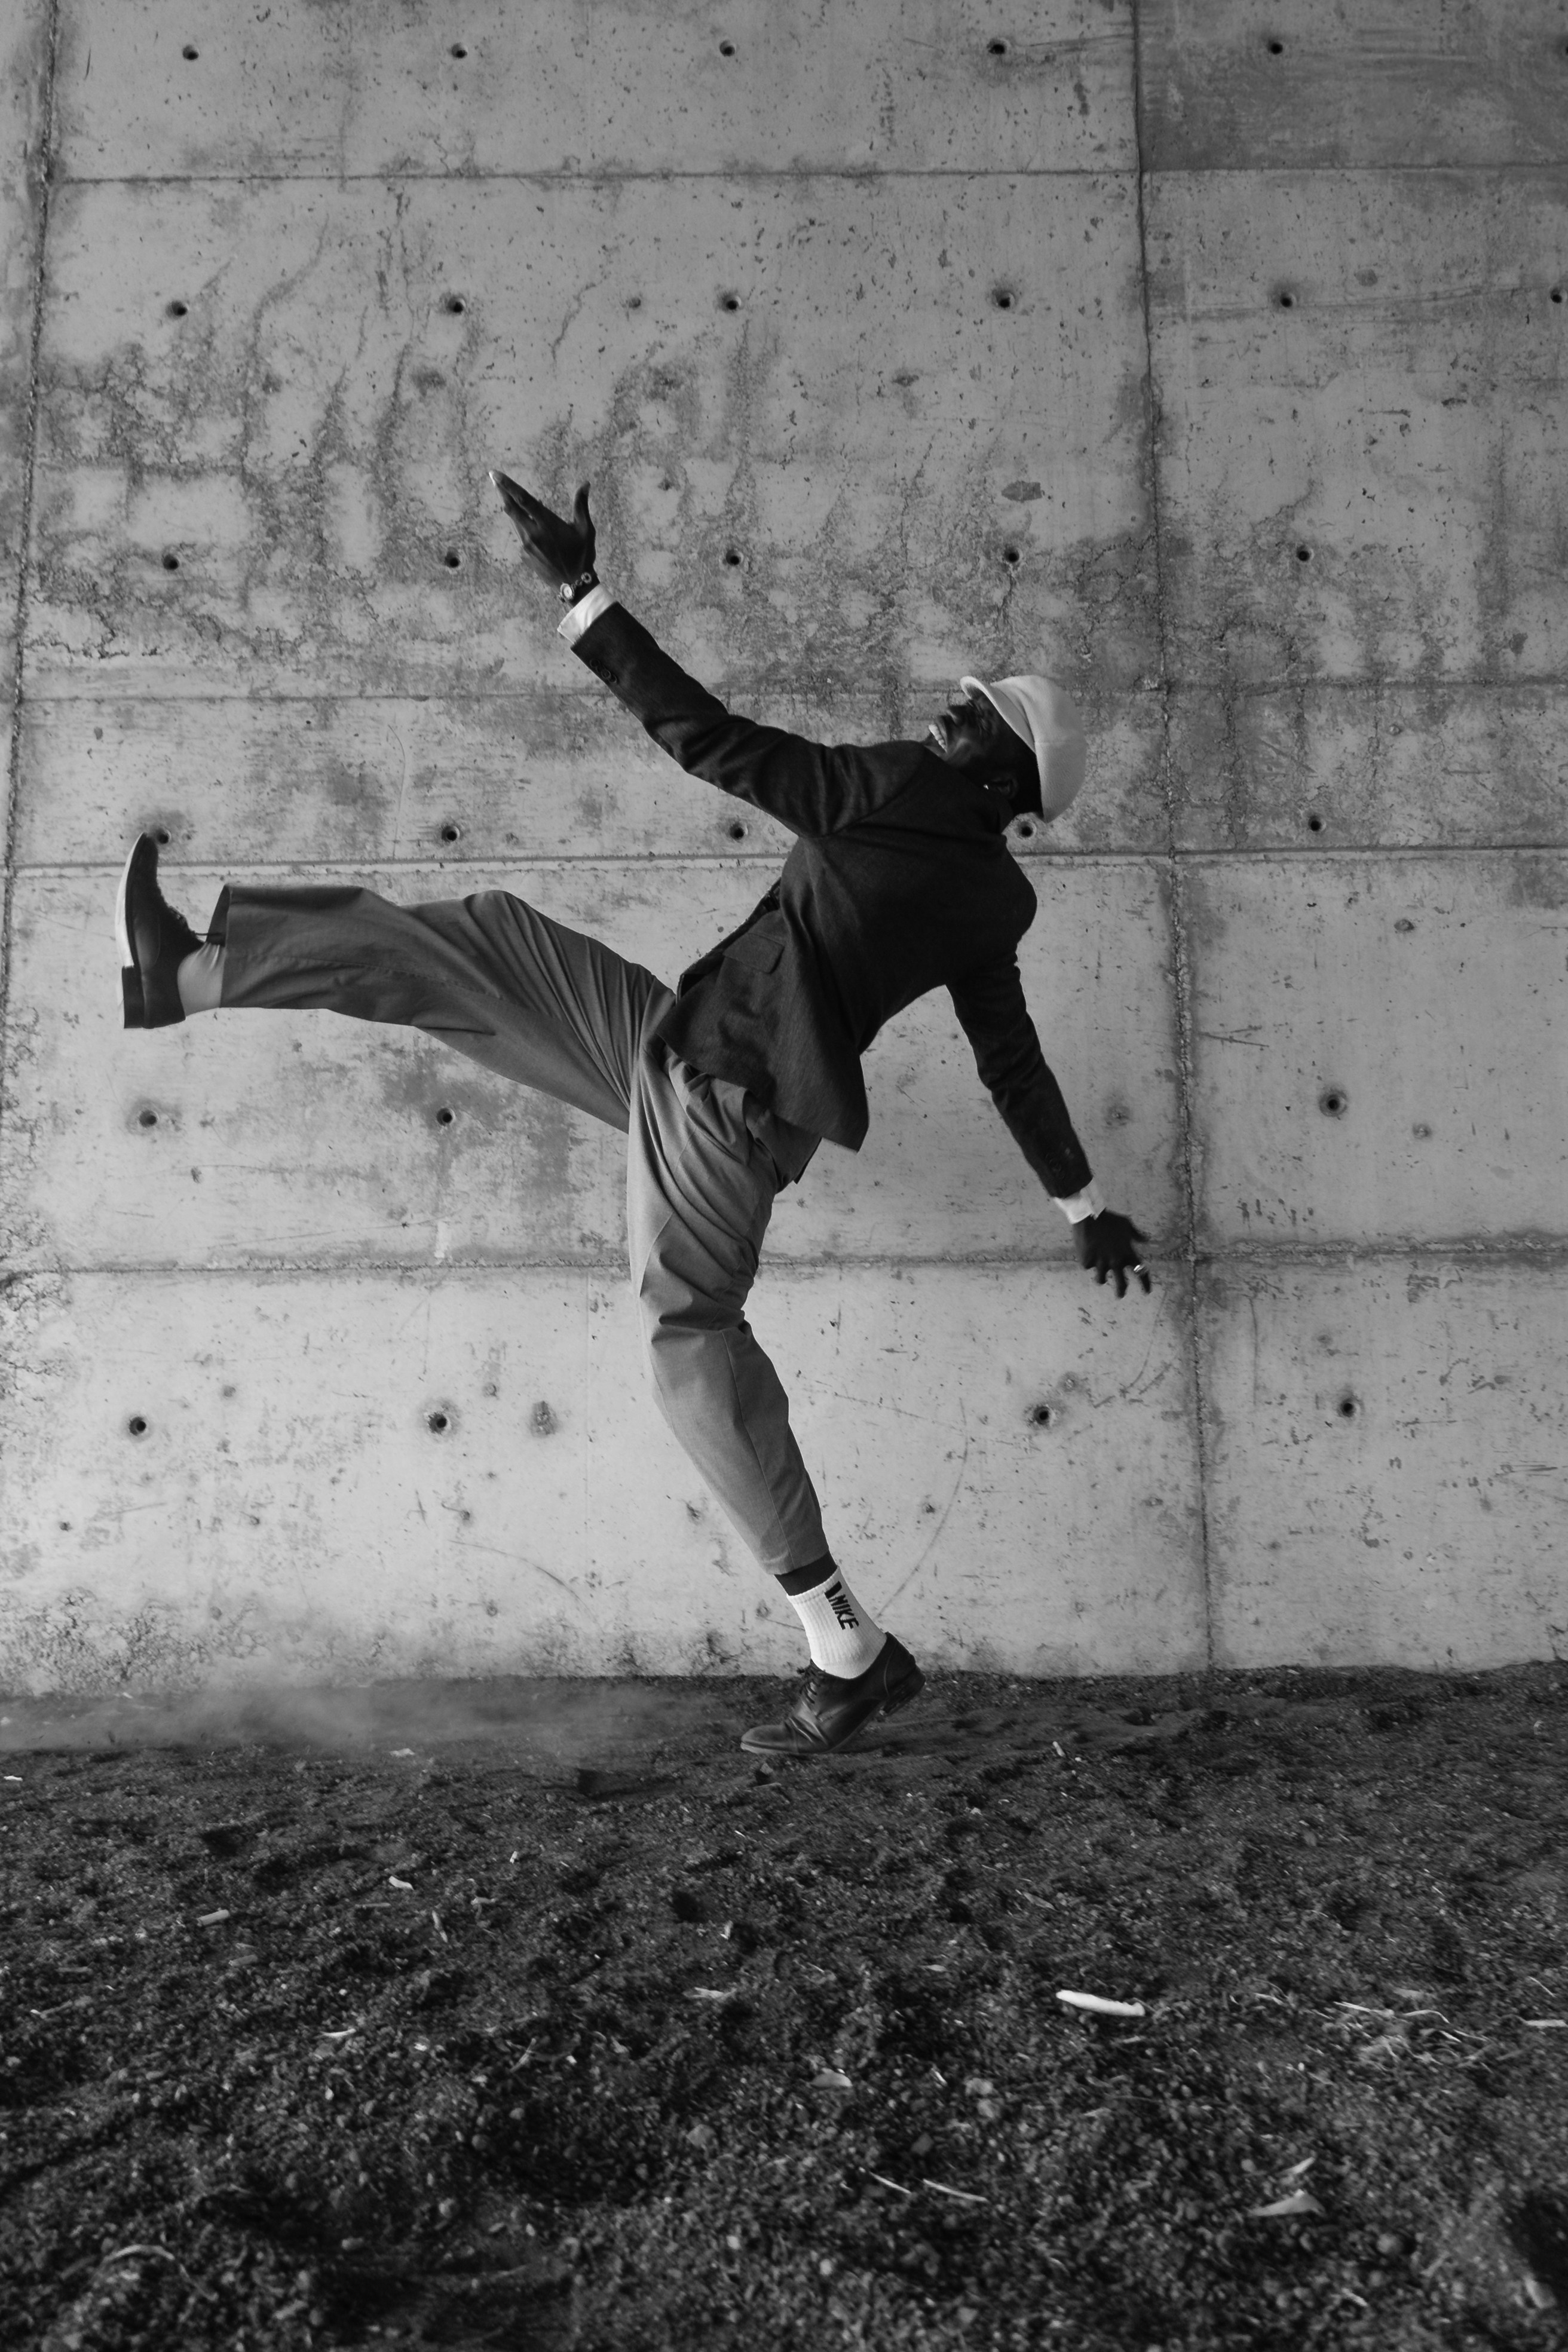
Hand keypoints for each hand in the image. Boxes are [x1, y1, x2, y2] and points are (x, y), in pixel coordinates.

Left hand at [489, 470, 594, 590]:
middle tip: (494, 478)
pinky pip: (520, 535)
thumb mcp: (586, 530)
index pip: (524, 500)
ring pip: (513, 521)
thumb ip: (581, 506)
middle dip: (501, 492)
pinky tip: (527, 523)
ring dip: (509, 507)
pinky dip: (521, 525)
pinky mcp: (524, 555)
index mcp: (547, 524)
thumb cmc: (582, 555)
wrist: (574, 584)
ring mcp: (527, 546)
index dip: (508, 485)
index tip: (496, 474)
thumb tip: (585, 484)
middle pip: (511, 508)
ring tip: (505, 495)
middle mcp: (533, 534)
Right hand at [1074, 1210, 1151, 1298]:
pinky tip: (1086, 1251)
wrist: (1088, 1216)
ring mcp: (1100, 1262)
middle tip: (1120, 1295)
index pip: (1140, 1272)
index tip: (1147, 1292)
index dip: (1145, 1284)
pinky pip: (1088, 1266)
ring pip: (1101, 1280)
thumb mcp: (1126, 1224)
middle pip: (1121, 1284)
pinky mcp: (1087, 1261)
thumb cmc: (1110, 1219)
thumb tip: (1146, 1239)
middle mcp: (1115, 1261)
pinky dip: (1088, 1261)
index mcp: (1127, 1253)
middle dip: (1121, 1292)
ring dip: (1101, 1278)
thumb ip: (1137, 1234)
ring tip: (1100, 1275)